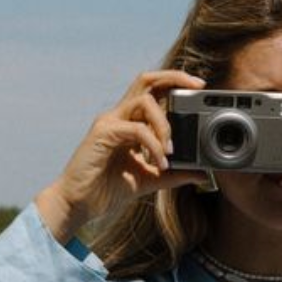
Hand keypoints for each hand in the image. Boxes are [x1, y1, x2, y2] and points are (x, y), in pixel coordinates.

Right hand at [36, 69, 206, 242]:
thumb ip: (174, 174)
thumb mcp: (149, 179)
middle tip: (196, 87)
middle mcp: (119, 115)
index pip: (153, 89)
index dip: (175, 82)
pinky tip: (159, 163)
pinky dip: (153, 144)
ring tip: (171, 151)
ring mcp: (109, 122)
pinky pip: (136, 129)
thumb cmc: (107, 188)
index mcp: (129, 121)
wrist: (79, 204)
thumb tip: (202, 174)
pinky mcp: (103, 134)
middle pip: (147, 80)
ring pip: (144, 101)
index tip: (198, 89)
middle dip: (175, 77)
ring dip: (164, 124)